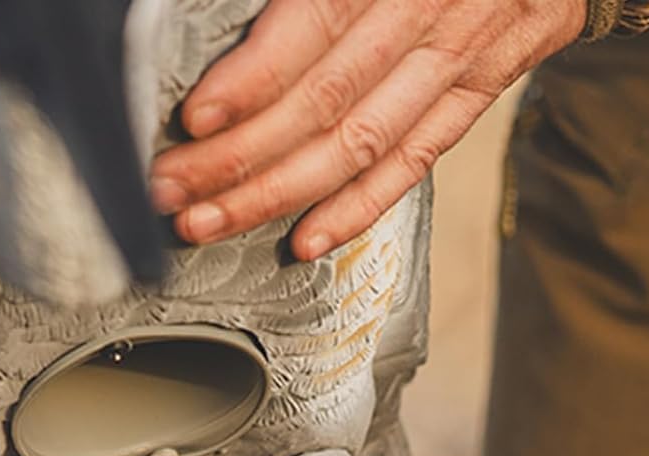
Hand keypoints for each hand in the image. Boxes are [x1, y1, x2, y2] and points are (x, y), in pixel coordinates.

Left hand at [149, 0, 586, 259]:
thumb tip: (252, 22)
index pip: (314, 27)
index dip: (252, 79)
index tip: (193, 119)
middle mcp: (430, 14)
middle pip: (323, 102)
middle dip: (239, 156)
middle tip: (173, 189)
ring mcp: (456, 63)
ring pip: (357, 145)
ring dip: (277, 194)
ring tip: (210, 222)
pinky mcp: (475, 96)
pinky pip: (413, 163)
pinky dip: (359, 207)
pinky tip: (306, 241)